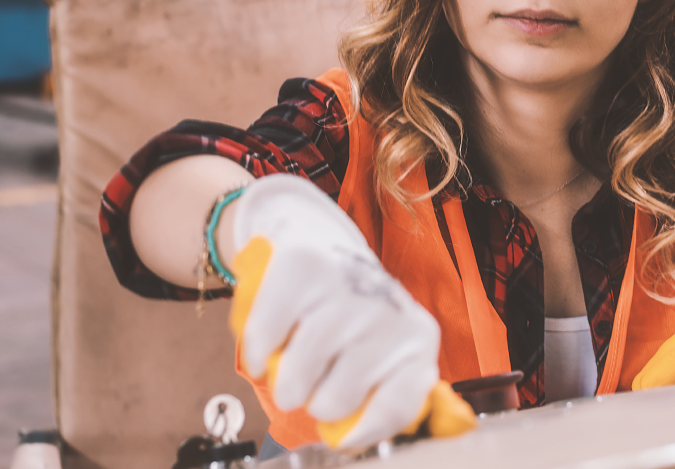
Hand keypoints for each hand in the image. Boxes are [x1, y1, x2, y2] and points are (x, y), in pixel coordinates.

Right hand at [225, 174, 472, 447]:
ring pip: (295, 381)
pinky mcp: (302, 269)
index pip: (397, 409)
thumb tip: (344, 437)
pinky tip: (271, 340)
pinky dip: (257, 352)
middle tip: (320, 368)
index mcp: (417, 340)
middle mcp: (388, 312)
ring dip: (285, 378)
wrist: (319, 238)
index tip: (342, 432)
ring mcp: (346, 290)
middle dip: (317, 397)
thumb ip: (376, 400)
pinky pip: (262, 345)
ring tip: (296, 353)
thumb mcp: (380, 353)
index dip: (363, 430)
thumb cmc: (351, 312)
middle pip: (333, 403)